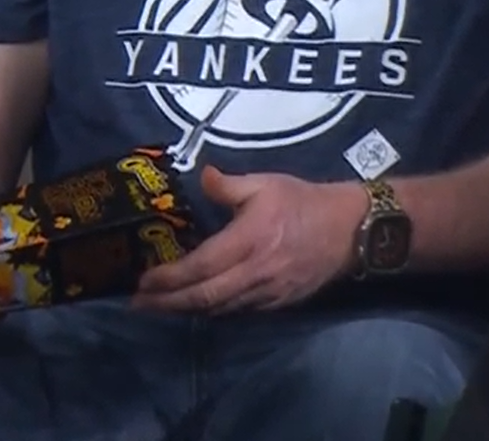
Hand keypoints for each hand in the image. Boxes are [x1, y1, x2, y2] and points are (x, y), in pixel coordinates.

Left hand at [133, 168, 363, 313]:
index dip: (168, 278)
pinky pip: (239, 312)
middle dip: (167, 303)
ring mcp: (267, 292)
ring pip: (219, 309)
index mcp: (248, 240)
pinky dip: (214, 311)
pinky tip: (198, 306)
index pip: (200, 267)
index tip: (143, 281)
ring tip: (160, 307)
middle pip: (203, 297)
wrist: (350, 229)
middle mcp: (254, 272)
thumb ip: (228, 185)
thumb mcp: (265, 183)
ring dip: (186, 310)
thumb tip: (202, 176)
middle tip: (138, 304)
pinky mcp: (279, 303)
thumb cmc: (303, 201)